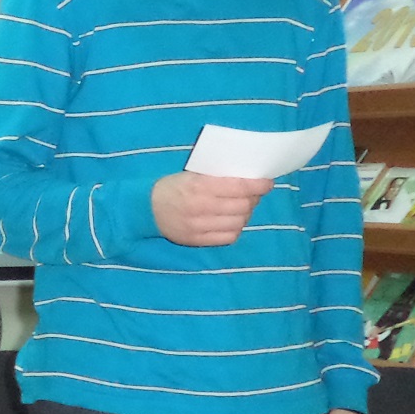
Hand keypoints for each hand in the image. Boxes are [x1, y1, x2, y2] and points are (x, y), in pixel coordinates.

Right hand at [151, 173, 271, 246]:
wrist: (147, 209)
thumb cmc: (172, 186)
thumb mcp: (191, 174)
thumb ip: (216, 176)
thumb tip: (248, 178)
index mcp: (198, 186)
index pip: (238, 187)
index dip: (257, 185)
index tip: (267, 182)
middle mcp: (200, 207)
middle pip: (241, 205)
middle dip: (253, 199)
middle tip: (254, 194)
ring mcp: (199, 226)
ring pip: (238, 222)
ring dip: (246, 214)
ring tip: (243, 207)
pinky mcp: (197, 240)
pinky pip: (229, 237)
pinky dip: (236, 228)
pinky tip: (232, 220)